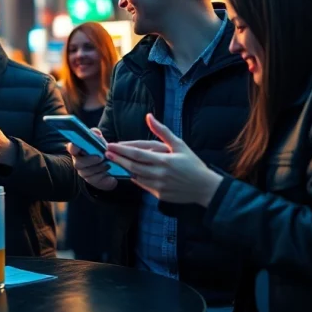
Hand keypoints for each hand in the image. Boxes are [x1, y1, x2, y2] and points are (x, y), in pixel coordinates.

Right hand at [69, 127, 117, 190]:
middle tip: (101, 157)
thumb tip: (96, 132)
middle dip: (90, 160)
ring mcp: (83, 172)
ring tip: (108, 163)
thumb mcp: (100, 142)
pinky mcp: (91, 180)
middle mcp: (78, 162)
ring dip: (99, 167)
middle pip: (78, 163)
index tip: (78, 146)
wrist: (112, 167)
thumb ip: (97, 136)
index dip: (73, 147)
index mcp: (78, 151)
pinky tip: (109, 170)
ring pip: (87, 171)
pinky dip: (103, 174)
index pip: (71, 148)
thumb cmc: (102, 152)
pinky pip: (95, 179)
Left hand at [107, 114, 222, 205]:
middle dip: (118, 158)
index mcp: (164, 160)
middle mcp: (160, 174)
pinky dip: (134, 177)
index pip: (138, 154)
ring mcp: (159, 186)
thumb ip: (162, 131)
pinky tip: (129, 171)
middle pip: (133, 166)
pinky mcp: (159, 195)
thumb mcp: (179, 145)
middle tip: (106, 153)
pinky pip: (142, 185)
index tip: (111, 145)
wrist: (205, 188)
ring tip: (114, 161)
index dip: (122, 149)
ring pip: (135, 176)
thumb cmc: (192, 164)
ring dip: (124, 168)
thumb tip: (149, 116)